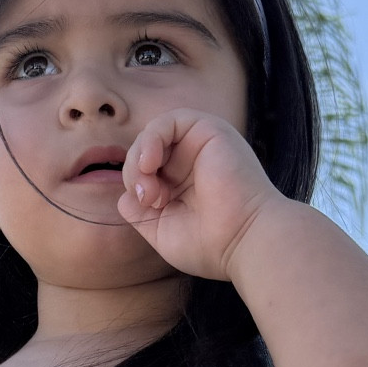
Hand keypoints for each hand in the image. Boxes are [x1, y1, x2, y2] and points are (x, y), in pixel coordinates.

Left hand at [117, 111, 289, 281]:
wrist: (244, 241)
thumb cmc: (210, 245)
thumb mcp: (161, 231)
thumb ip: (138, 212)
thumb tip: (124, 196)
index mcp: (183, 186)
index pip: (144, 173)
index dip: (135, 187)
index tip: (148, 209)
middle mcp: (192, 163)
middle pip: (145, 153)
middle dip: (135, 174)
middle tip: (148, 199)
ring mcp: (201, 146)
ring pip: (152, 136)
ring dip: (140, 159)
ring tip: (149, 184)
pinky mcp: (210, 130)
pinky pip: (167, 121)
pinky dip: (151, 139)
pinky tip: (150, 162)